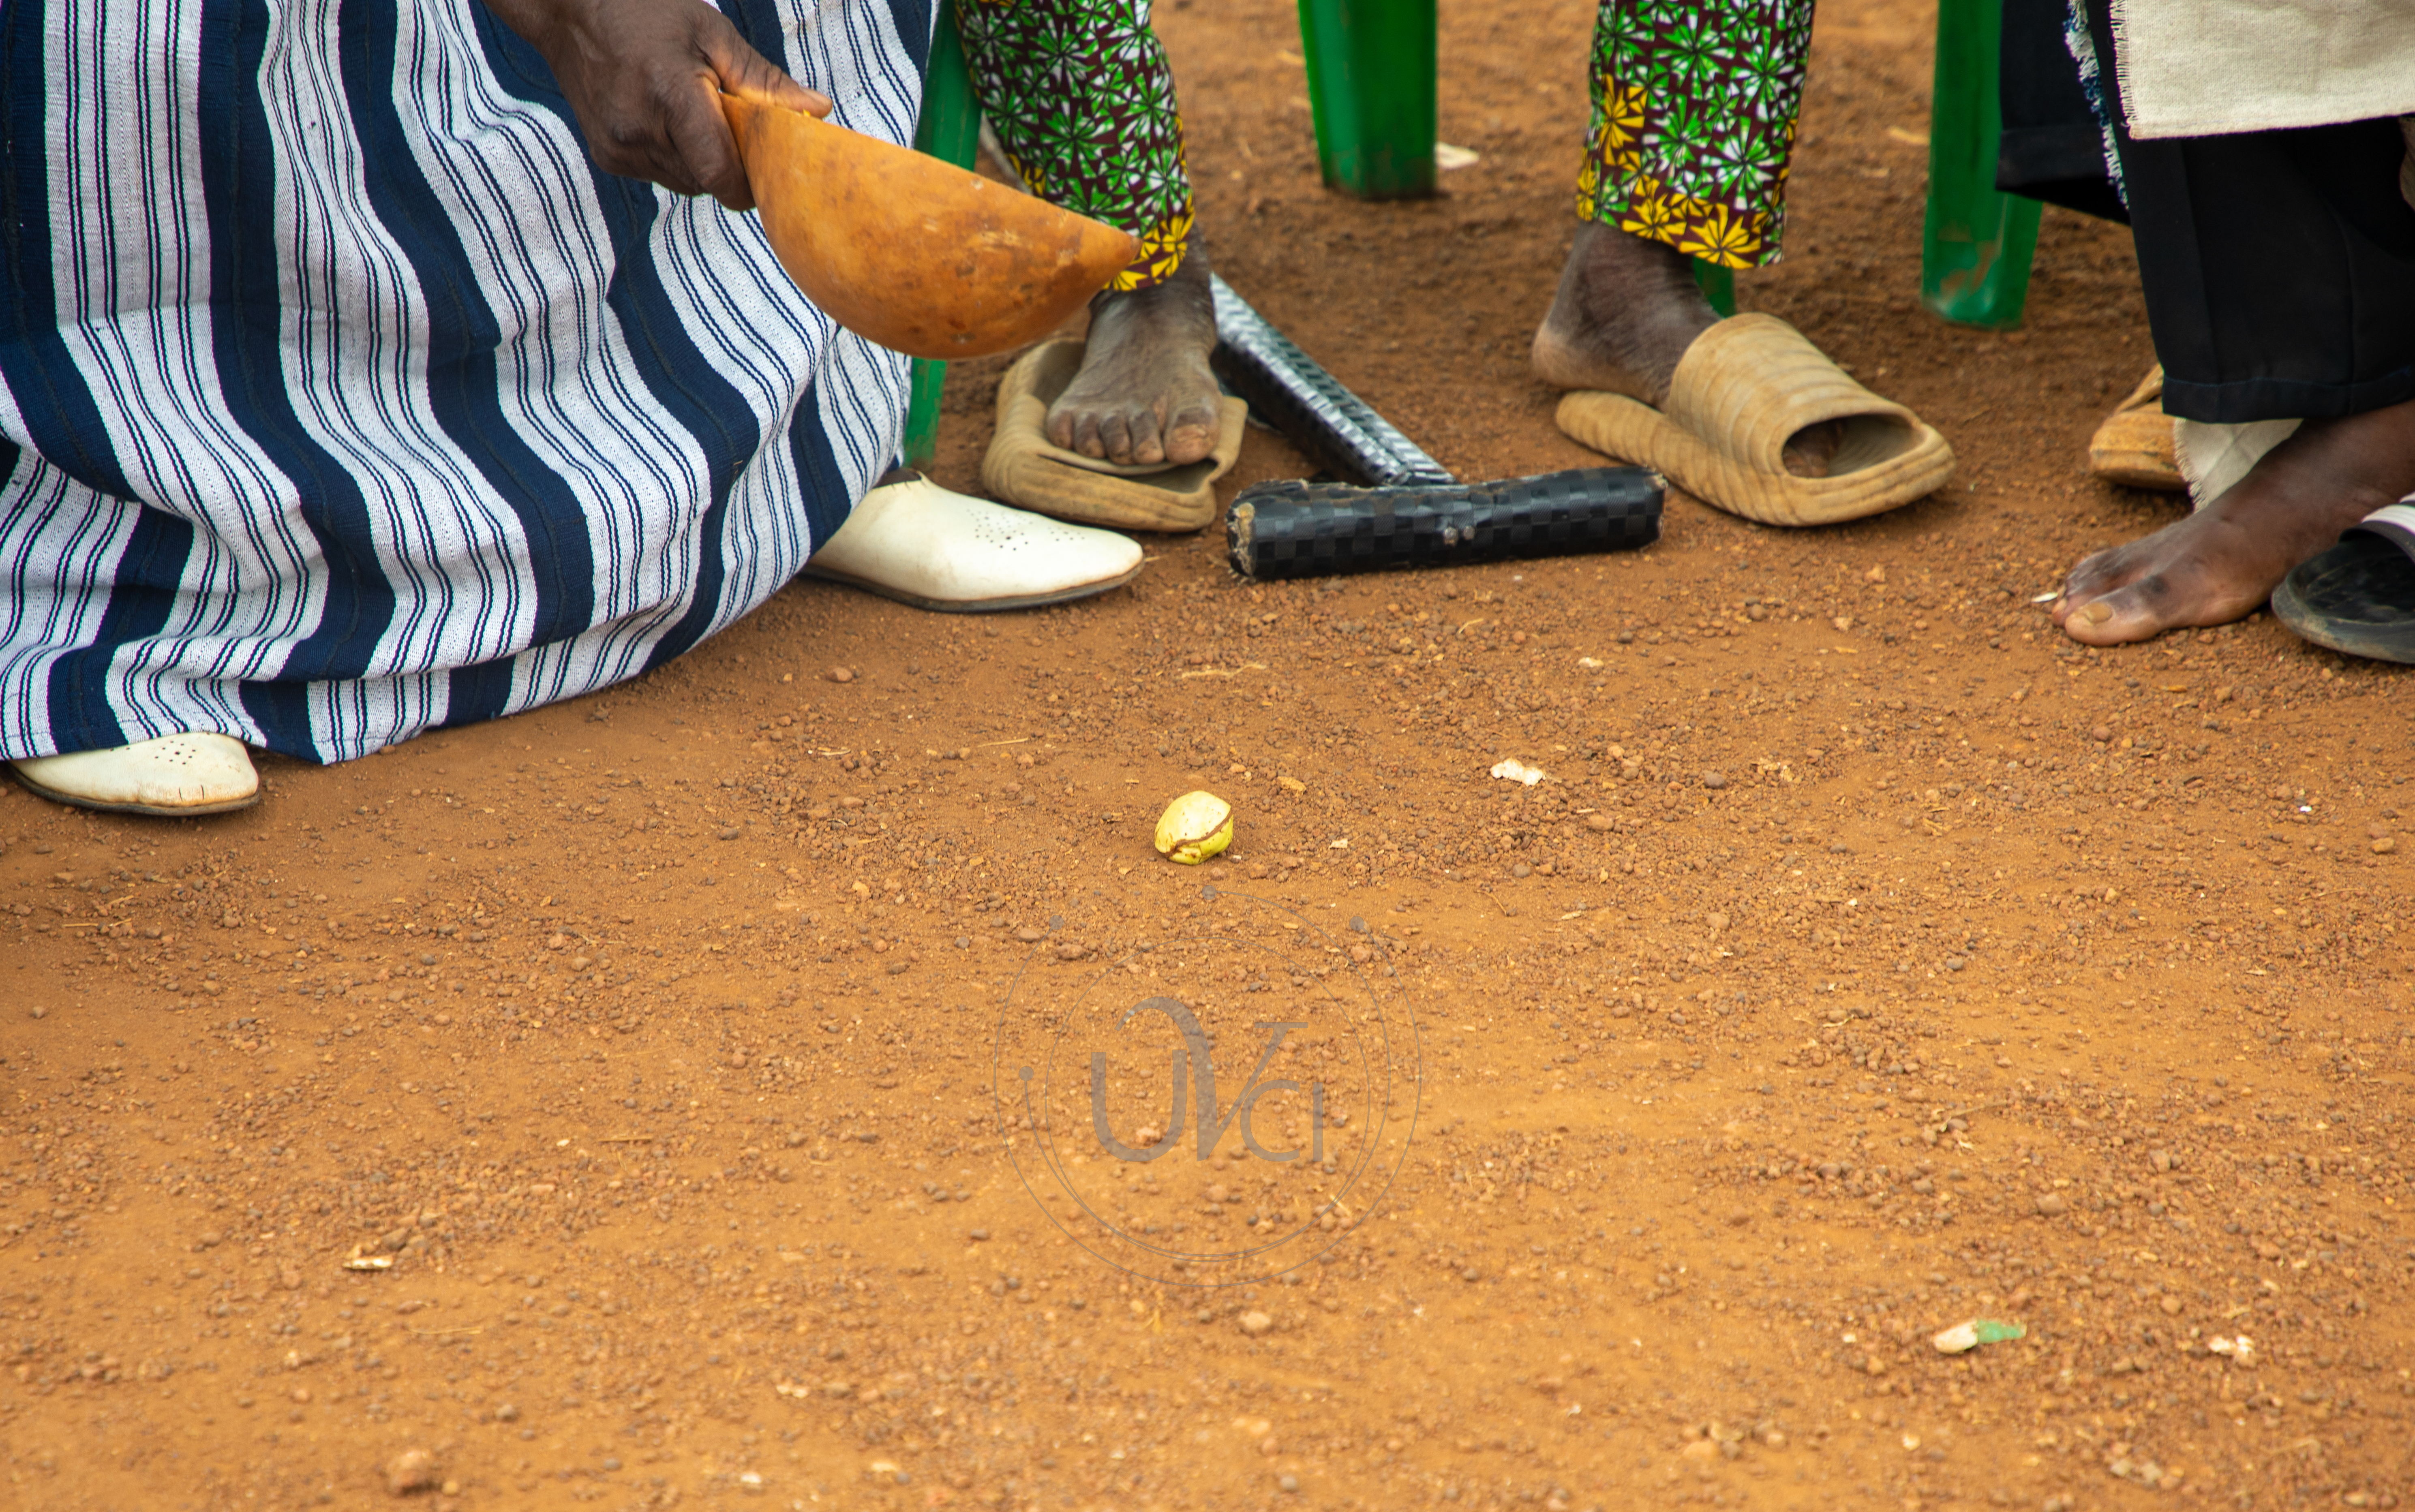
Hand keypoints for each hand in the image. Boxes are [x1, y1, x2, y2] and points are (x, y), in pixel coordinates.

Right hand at [482, 0, 829, 210]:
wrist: (570, 10)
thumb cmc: (648, 11)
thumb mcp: (713, 33)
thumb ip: (765, 81)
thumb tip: (819, 112)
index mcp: (669, 96)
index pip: (720, 174)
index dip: (749, 183)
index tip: (766, 168)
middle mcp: (638, 132)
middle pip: (708, 182)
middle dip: (730, 165)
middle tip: (733, 125)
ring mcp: (618, 149)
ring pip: (686, 184)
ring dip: (703, 162)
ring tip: (694, 114)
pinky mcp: (608, 158)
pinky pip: (661, 175)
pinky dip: (675, 158)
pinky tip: (664, 119)